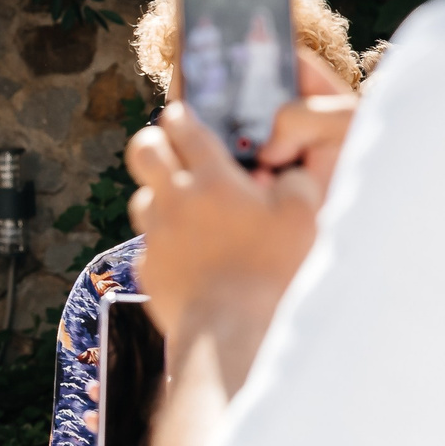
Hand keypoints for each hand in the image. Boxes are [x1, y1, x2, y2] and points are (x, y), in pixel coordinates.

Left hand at [125, 102, 322, 347]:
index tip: (184, 115)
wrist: (231, 330)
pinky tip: (185, 251)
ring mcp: (155, 234)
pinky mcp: (147, 267)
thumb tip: (284, 176)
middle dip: (153, 141)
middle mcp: (175, 200)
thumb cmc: (271, 272)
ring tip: (182, 204)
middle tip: (169, 148)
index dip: (181, 115)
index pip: (183, 125)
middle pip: (143, 149)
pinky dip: (163, 239)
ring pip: (140, 196)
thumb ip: (295, 183)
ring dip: (157, 193)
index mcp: (212, 179)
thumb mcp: (304, 217)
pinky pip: (148, 242)